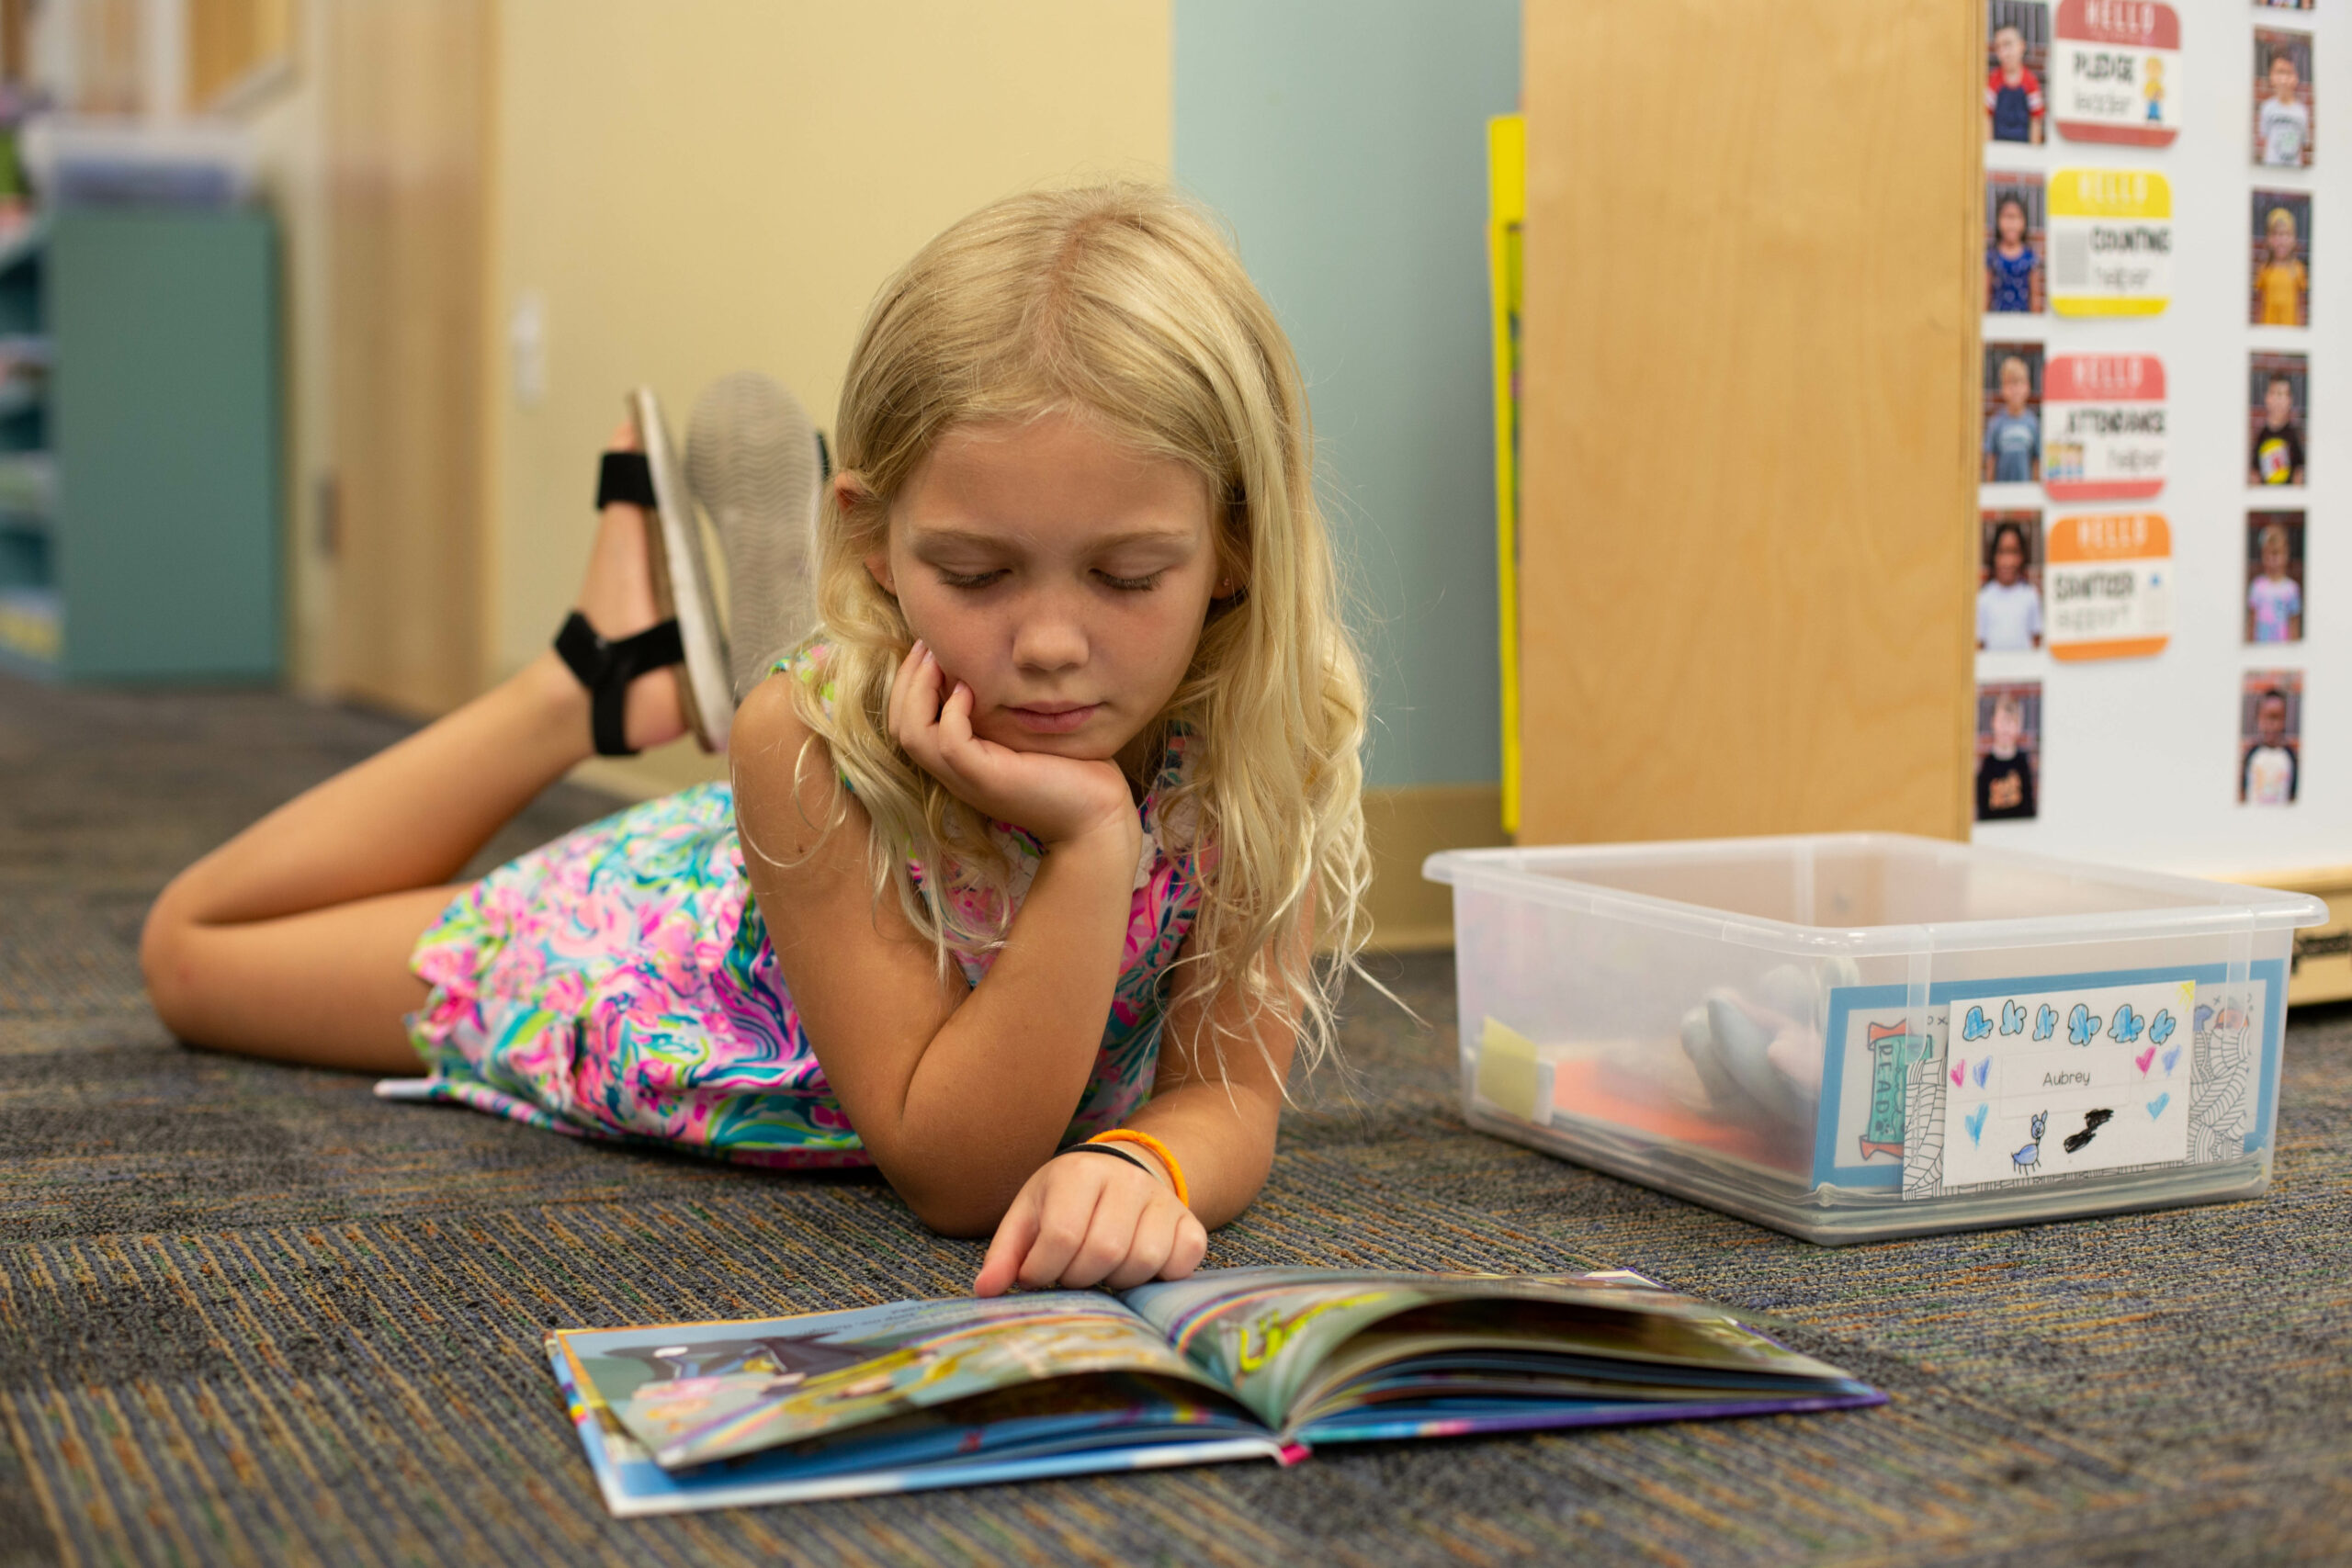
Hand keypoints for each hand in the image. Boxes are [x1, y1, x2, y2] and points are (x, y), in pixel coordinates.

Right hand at [887, 641, 1139, 854]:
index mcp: (959, 761)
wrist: (1097, 815)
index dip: (908, 683)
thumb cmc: (1072, 770)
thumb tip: (997, 660)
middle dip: (906, 678)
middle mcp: (955, 772)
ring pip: (913, 734)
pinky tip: (970, 688)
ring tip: (938, 657)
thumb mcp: (1026, 731)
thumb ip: (1004, 706)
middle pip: (900, 726)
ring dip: (919, 689)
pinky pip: (950, 743)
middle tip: (926, 643)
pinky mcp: (988, 779)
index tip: (928, 647)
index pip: (906, 722)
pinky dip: (952, 712)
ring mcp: (968, 778)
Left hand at [972, 1149, 1208, 1296]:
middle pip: (1104, 1250)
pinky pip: (1182, 1261)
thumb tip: (986, 1291)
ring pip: (1143, 1260)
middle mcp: (1126, 1179)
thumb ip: (1006, 1253)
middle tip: (1070, 1273)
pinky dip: (1159, 1276)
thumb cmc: (1067, 1200)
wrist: (1123, 1172)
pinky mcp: (1189, 1221)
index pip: (1062, 1235)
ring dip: (1116, 1280)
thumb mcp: (1029, 1214)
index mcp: (1079, 1172)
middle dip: (1079, 1277)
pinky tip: (1136, 1267)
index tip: (1037, 1274)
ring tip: (1102, 1268)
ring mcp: (1162, 1199)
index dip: (1044, 1269)